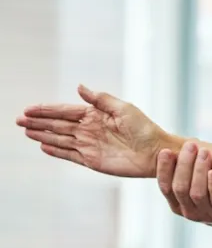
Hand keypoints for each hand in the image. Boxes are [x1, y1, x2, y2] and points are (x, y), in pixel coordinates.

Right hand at [15, 85, 167, 177]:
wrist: (157, 152)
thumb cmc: (145, 129)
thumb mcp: (124, 109)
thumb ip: (100, 99)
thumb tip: (79, 87)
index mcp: (95, 115)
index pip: (65, 111)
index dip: (46, 110)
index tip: (29, 109)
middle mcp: (89, 130)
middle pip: (58, 125)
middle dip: (38, 122)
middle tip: (19, 120)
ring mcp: (89, 145)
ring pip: (60, 139)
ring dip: (43, 135)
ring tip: (26, 131)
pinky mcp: (92, 160)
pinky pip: (69, 155)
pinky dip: (56, 151)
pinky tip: (43, 146)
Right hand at [156, 144, 211, 229]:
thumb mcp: (197, 186)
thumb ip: (188, 171)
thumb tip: (183, 142)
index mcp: (177, 204)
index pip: (165, 186)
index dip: (164, 169)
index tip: (166, 151)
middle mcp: (188, 211)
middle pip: (180, 188)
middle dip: (184, 165)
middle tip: (190, 145)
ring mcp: (206, 214)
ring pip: (196, 193)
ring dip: (199, 171)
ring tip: (204, 153)